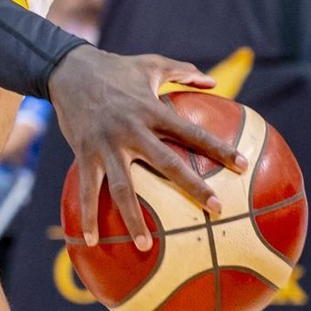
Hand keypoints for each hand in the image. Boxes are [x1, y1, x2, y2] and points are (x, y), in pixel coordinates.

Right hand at [49, 48, 247, 251]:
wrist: (68, 69)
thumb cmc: (114, 67)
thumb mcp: (151, 63)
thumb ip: (183, 72)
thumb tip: (213, 82)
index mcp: (152, 110)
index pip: (192, 132)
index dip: (218, 148)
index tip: (242, 165)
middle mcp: (132, 131)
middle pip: (168, 164)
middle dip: (194, 187)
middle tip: (217, 210)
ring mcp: (107, 146)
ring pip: (123, 188)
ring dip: (134, 218)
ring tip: (147, 246)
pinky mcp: (85, 154)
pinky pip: (87, 190)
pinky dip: (89, 216)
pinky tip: (92, 241)